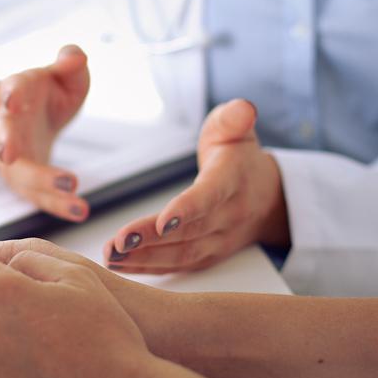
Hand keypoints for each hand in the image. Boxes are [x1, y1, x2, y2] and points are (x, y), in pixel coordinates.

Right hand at [0, 45, 90, 222]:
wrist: (31, 119)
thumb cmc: (49, 93)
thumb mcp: (63, 74)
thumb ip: (70, 62)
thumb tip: (75, 57)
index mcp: (15, 93)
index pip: (10, 89)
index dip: (10, 93)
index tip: (11, 99)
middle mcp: (7, 126)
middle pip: (5, 139)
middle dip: (12, 147)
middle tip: (13, 154)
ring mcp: (12, 157)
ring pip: (19, 175)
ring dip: (43, 185)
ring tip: (73, 192)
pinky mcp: (25, 181)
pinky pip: (38, 197)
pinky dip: (59, 206)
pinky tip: (81, 211)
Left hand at [103, 99, 288, 273]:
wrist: (267, 198)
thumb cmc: (239, 158)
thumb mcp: (237, 129)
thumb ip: (234, 118)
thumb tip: (243, 109)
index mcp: (233, 181)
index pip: (210, 197)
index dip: (188, 209)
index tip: (165, 220)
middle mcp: (228, 216)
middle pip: (188, 232)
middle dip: (152, 239)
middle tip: (119, 242)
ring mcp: (219, 241)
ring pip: (181, 254)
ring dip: (144, 258)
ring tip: (110, 255)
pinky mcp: (206, 257)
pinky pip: (176, 266)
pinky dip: (147, 268)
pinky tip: (120, 266)